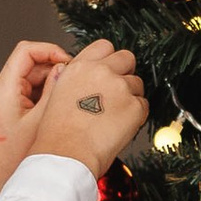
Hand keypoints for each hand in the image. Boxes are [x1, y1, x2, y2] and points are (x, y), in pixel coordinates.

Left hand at [0, 40, 66, 175]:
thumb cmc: (12, 159)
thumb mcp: (40, 121)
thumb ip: (55, 90)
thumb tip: (66, 69)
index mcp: (3, 88)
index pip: (26, 51)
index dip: (50, 50)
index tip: (69, 62)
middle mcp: (0, 89)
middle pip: (31, 63)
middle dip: (55, 69)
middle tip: (76, 81)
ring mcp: (4, 98)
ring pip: (33, 77)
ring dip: (53, 83)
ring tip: (70, 97)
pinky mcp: (9, 108)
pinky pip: (30, 91)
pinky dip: (46, 94)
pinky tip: (60, 108)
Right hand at [31, 38, 147, 177]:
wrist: (66, 154)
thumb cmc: (57, 134)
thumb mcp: (56, 95)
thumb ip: (75, 79)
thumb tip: (88, 77)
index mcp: (80, 67)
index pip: (105, 46)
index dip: (110, 59)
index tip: (110, 70)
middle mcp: (101, 72)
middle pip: (127, 58)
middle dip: (125, 73)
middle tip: (118, 93)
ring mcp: (120, 87)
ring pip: (137, 84)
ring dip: (130, 97)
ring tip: (113, 118)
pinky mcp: (135, 107)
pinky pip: (144, 106)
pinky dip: (137, 116)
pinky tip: (119, 128)